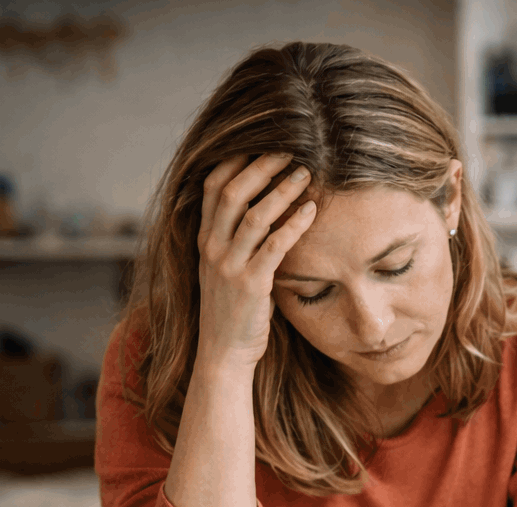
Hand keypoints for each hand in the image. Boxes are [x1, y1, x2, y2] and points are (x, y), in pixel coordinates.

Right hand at [196, 153, 316, 366]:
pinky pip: (273, 246)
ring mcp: (228, 265)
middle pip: (231, 191)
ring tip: (307, 173)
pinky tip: (311, 211)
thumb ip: (236, 240)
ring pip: (253, 215)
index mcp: (204, 238)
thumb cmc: (234, 309)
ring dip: (282, 190)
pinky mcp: (251, 285)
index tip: (262, 143)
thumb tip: (262, 209)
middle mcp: (211, 247)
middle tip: (290, 149)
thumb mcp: (227, 268)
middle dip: (261, 166)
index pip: (212, 186)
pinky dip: (294, 224)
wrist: (224, 353)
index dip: (236, 160)